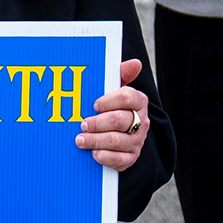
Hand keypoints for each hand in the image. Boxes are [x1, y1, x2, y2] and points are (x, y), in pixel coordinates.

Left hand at [77, 57, 150, 171]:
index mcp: (139, 102)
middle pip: (119, 120)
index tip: (94, 105)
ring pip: (116, 141)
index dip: (108, 101)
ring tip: (80, 139)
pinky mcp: (131, 158)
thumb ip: (121, 75)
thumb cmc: (112, 108)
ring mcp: (137, 141)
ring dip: (95, 140)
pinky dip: (104, 156)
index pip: (127, 97)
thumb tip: (135, 63)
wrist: (118, 135)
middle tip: (83, 124)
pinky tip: (93, 153)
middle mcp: (141, 121)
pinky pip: (119, 160)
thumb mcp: (114, 90)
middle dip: (97, 122)